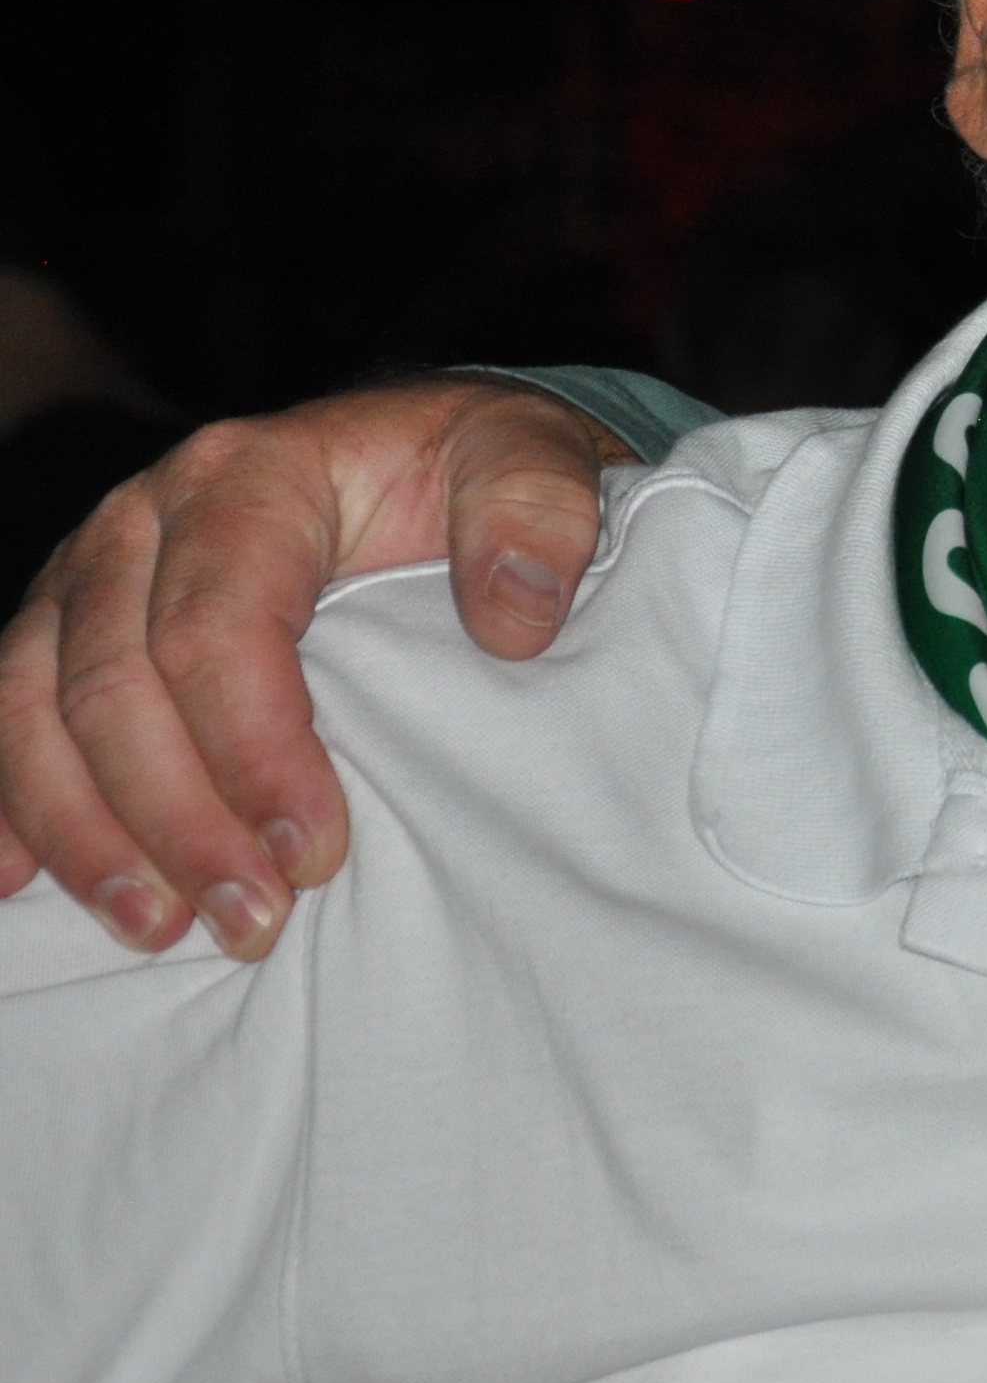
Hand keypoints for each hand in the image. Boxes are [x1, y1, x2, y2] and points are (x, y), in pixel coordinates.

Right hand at [0, 378, 624, 957]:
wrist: (420, 453)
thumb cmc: (471, 473)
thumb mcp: (534, 459)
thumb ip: (538, 514)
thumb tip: (513, 619)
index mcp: (248, 479)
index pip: (216, 628)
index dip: (255, 752)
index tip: (317, 852)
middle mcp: (141, 522)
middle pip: (115, 686)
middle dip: (177, 821)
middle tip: (252, 921)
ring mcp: (87, 577)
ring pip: (35, 711)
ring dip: (86, 834)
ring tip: (157, 929)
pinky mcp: (62, 628)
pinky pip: (4, 717)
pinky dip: (7, 804)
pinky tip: (15, 882)